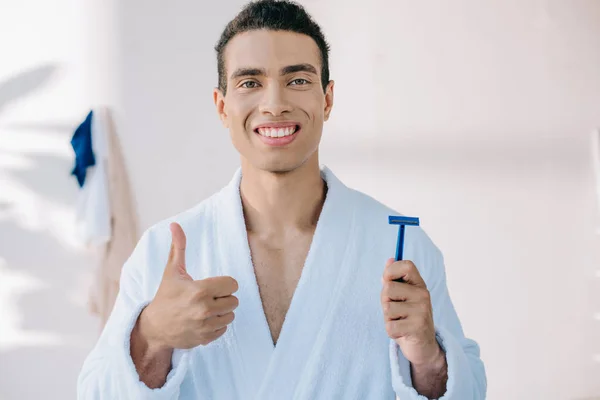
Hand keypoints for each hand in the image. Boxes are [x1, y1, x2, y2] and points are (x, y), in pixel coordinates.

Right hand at [138, 222, 238, 350]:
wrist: (154, 327)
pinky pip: (224, 329)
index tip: (212, 285)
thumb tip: (175, 224)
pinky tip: (203, 320)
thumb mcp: (172, 271)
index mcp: (200, 290)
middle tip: (208, 297)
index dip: (224, 283)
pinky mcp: (205, 339)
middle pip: (234, 300)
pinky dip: (217, 325)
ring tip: (206, 308)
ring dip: (222, 312)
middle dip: (223, 297)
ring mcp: (205, 326)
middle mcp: (205, 309)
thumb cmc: (165, 296)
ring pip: (231, 315)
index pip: (232, 284)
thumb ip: (178, 247)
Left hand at [381, 258, 442, 367]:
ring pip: (387, 308)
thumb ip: (393, 280)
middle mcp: (423, 295)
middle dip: (385, 300)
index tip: (387, 280)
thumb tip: (389, 259)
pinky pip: (389, 326)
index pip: (406, 265)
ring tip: (400, 321)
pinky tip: (402, 332)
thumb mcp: (401, 297)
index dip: (390, 270)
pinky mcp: (417, 328)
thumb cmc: (407, 317)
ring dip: (388, 318)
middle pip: (388, 288)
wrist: (423, 345)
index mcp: (419, 284)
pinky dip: (391, 331)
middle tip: (396, 310)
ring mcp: (422, 311)